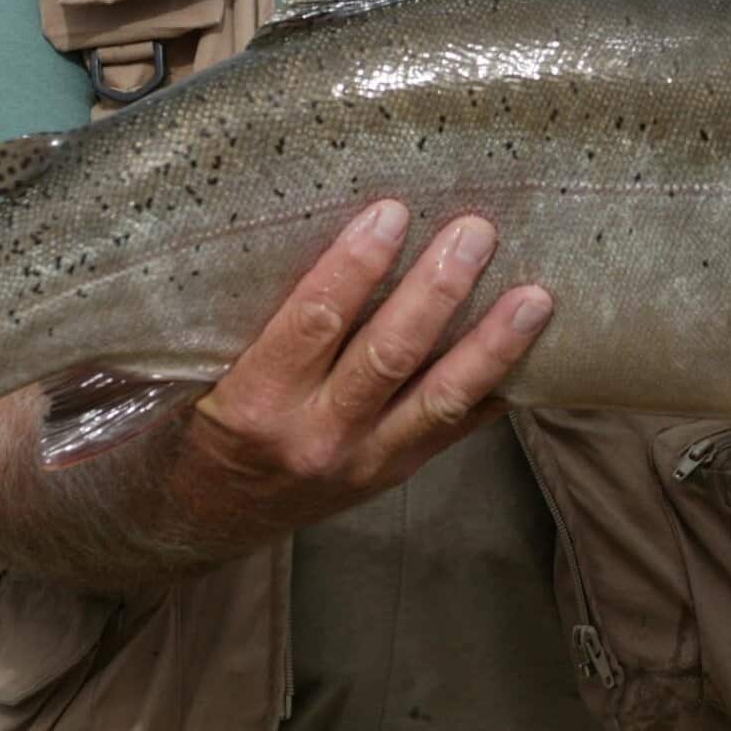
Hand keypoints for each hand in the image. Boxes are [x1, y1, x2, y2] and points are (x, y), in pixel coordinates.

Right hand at [163, 200, 552, 562]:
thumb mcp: (200, 368)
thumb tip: (320, 217)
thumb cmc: (197, 419)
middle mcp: (313, 436)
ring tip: (535, 297)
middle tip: (476, 232)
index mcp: (254, 400)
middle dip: (438, 290)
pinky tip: (535, 355)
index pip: (314, 321)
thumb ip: (256, 314)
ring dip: (491, 345)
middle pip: (390, 354)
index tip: (392, 209)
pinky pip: (452, 432)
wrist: (195, 521)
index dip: (356, 264)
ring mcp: (359, 463)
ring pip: (438, 398)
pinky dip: (495, 392)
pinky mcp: (390, 476)